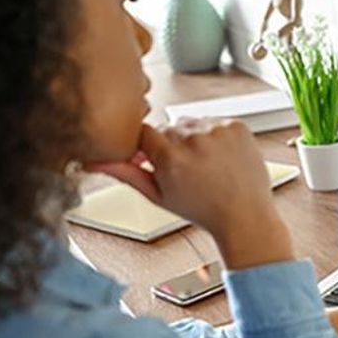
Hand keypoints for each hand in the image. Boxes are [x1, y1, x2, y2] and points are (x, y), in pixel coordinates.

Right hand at [86, 120, 292, 268]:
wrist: (245, 215)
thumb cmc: (202, 210)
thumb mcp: (158, 195)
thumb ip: (125, 173)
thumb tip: (92, 161)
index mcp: (170, 158)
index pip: (143, 133)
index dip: (149, 147)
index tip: (159, 161)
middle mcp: (193, 140)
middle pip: (168, 127)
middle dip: (172, 144)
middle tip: (187, 170)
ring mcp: (218, 131)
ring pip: (192, 122)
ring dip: (194, 137)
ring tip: (206, 165)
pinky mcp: (236, 126)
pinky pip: (216, 121)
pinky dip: (216, 135)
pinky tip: (221, 158)